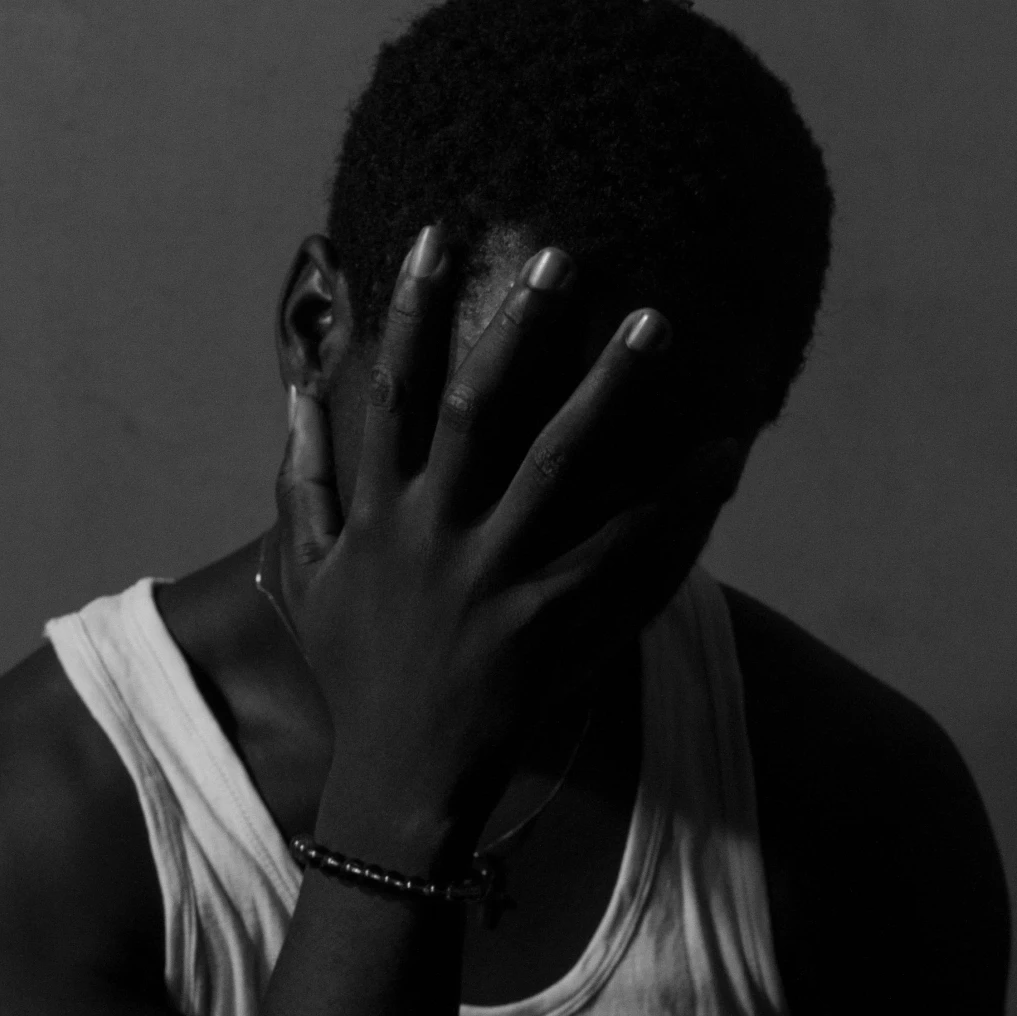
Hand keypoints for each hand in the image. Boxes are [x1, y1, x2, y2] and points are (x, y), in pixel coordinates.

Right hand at [274, 225, 744, 869]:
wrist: (396, 779)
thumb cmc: (355, 674)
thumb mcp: (309, 576)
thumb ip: (302, 482)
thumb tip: (293, 397)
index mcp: (380, 514)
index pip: (395, 389)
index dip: (414, 308)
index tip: (438, 236)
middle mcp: (436, 533)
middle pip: (479, 406)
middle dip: (518, 326)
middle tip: (564, 257)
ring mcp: (495, 576)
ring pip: (558, 462)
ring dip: (608, 386)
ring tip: (654, 321)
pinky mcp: (550, 621)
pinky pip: (625, 550)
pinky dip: (677, 501)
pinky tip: (722, 451)